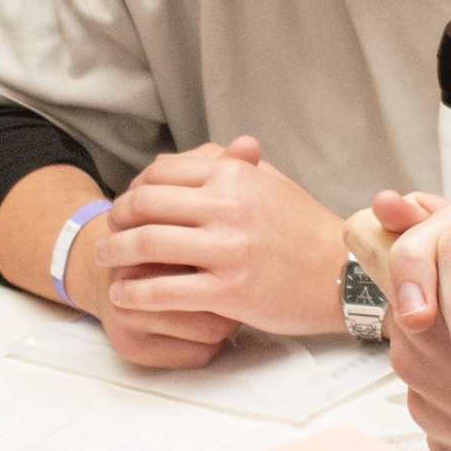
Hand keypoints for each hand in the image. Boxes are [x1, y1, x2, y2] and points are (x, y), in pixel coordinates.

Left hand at [96, 137, 349, 340]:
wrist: (344, 273)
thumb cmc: (305, 228)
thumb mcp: (271, 182)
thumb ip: (231, 165)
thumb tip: (195, 154)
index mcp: (235, 174)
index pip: (162, 172)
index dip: (134, 188)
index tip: (127, 204)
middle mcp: (228, 205)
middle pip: (146, 203)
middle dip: (117, 218)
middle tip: (107, 231)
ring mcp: (228, 248)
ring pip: (147, 243)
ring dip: (115, 253)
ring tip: (106, 260)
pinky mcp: (229, 290)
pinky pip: (165, 290)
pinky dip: (135, 293)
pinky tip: (123, 296)